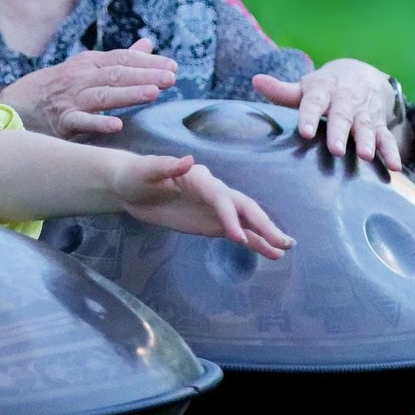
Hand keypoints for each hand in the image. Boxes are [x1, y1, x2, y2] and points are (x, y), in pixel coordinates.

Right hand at [0, 38, 176, 138]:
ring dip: (128, 94)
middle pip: (116, 74)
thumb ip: (118, 59)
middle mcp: (80, 78)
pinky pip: (80, 122)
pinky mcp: (61, 122)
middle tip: (171, 78)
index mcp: (88, 64)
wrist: (13, 104)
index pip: (121, 59)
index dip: (147, 63)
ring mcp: (70, 99)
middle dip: (145, 75)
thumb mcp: (84, 67)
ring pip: (102, 95)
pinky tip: (116, 126)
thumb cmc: (54, 87)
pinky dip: (97, 123)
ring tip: (153, 93)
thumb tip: (148, 44)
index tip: (172, 66)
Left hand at [108, 153, 292, 257]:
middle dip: (262, 224)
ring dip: (265, 234)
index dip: (230, 216)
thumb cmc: (136, 176)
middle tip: (281, 241)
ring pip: (246, 221)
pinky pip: (237, 233)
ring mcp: (215, 209)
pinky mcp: (212, 223)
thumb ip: (166, 167)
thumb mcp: (145, 171)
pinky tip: (270, 254)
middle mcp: (214, 192)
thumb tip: (188, 161)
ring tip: (285, 248)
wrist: (129, 187)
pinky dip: (254, 243)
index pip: (221, 197)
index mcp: (200, 179)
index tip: (237, 237)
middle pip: (243, 207)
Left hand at [253, 58, 404, 168]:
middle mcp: (345, 102)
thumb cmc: (324, 88)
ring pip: (366, 127)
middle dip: (340, 132)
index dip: (309, 116)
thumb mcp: (306, 87)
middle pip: (342, 117)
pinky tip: (395, 167)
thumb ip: (282, 91)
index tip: (306, 132)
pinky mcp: (379, 124)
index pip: (314, 103)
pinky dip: (392, 152)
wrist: (363, 74)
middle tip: (335, 149)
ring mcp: (364, 114)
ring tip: (365, 155)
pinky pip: (387, 138)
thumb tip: (255, 80)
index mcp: (323, 91)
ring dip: (367, 141)